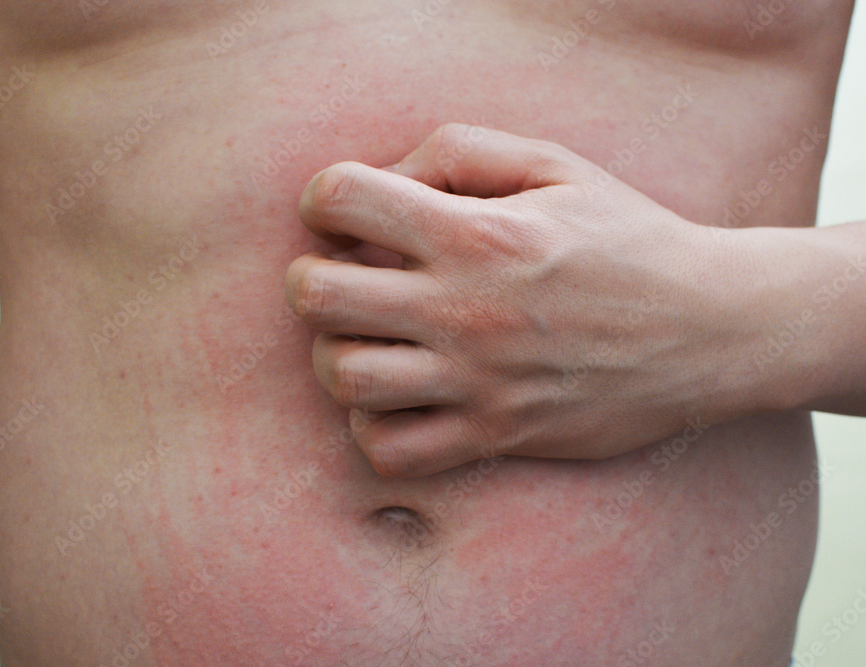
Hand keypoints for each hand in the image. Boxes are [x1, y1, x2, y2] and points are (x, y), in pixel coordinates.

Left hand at [285, 124, 768, 476]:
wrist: (711, 329)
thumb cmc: (629, 238)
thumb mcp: (557, 165)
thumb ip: (460, 152)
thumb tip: (384, 180)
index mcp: (476, 232)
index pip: (342, 198)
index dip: (325, 197)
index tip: (347, 211)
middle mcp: (464, 308)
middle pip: (318, 295)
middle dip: (309, 280)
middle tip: (340, 278)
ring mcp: (478, 380)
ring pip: (344, 377)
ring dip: (336, 354)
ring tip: (366, 340)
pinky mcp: (495, 434)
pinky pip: (391, 451)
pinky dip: (373, 428)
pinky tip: (396, 399)